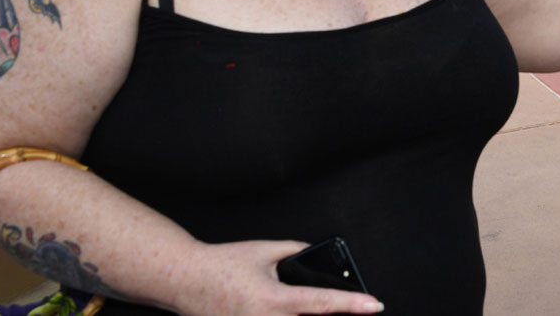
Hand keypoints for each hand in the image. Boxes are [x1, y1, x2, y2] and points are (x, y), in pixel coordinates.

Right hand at [175, 240, 383, 315]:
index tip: (374, 305)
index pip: (321, 303)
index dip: (351, 305)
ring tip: (313, 306)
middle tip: (361, 312)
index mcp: (273, 298)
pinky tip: (292, 314)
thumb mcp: (264, 250)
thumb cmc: (222, 264)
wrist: (185, 281)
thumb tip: (316, 254)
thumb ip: (295, 251)